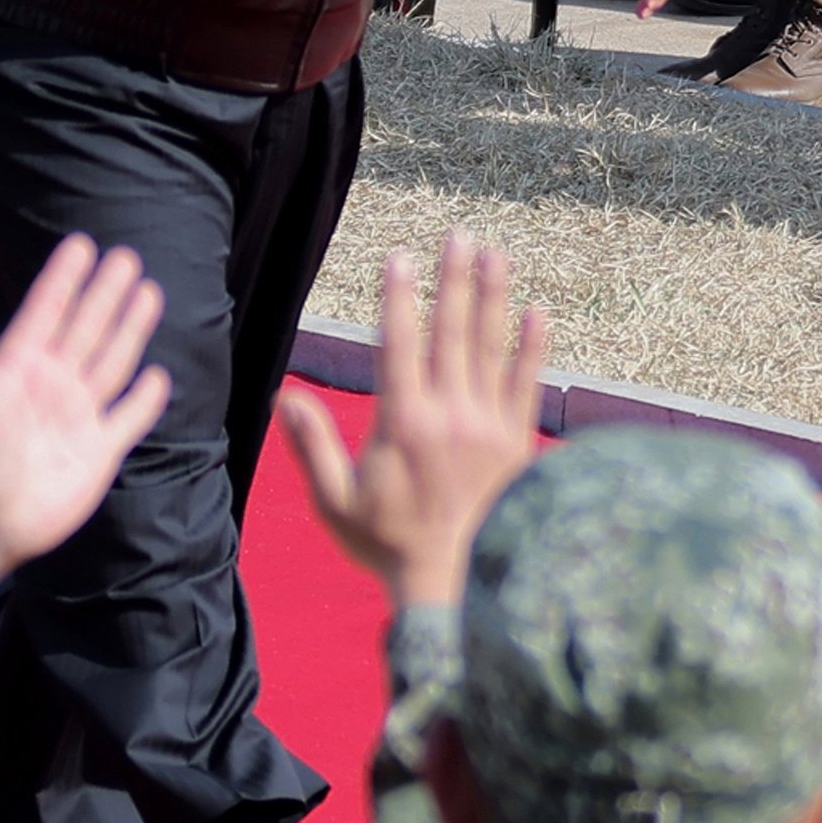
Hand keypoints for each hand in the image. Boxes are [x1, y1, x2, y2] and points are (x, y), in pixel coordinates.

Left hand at [0, 233, 168, 626]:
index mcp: (20, 365)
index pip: (48, 309)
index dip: (65, 278)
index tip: (82, 244)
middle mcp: (51, 385)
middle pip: (87, 328)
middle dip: (106, 294)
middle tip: (126, 257)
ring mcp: (77, 416)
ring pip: (112, 362)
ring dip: (130, 329)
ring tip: (149, 292)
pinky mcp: (99, 451)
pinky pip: (129, 417)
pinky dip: (146, 398)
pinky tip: (158, 376)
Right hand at [277, 236, 545, 608]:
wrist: (458, 587)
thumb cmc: (391, 546)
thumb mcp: (336, 502)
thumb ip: (312, 446)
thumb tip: (282, 398)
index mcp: (403, 421)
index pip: (398, 343)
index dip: (398, 297)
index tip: (399, 257)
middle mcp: (449, 414)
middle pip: (451, 331)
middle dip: (453, 279)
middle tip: (459, 235)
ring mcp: (488, 426)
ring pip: (492, 348)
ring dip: (494, 297)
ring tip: (497, 255)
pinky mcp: (517, 443)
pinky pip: (527, 385)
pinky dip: (533, 348)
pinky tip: (538, 314)